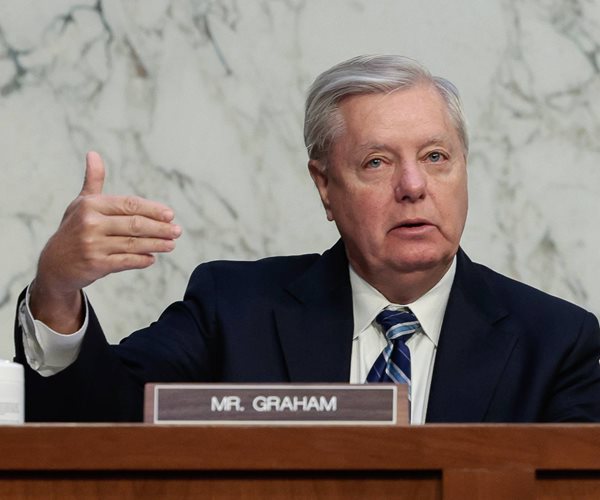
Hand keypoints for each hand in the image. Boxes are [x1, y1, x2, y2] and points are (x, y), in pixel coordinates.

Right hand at [29, 152, 181, 332]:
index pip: (129, 204)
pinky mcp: (96, 265)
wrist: (54, 263)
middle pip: (135, 224)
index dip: (153, 210)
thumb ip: (93, 181)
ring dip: (156, 244)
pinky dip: (142, 260)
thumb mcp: (81, 203)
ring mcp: (93, 245)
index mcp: (91, 205)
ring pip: (133, 244)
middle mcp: (91, 223)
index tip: (170, 215)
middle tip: (177, 231)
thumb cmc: (74, 229)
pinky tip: (152, 258)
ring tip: (172, 244)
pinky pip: (126, 261)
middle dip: (160, 228)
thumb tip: (93, 153)